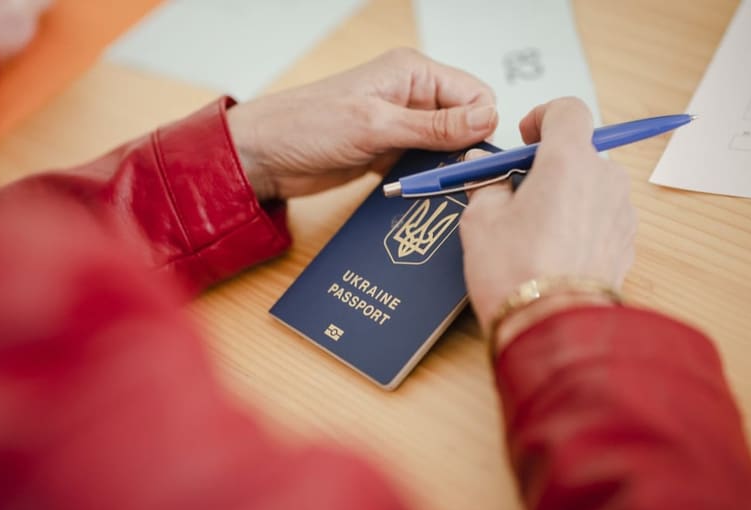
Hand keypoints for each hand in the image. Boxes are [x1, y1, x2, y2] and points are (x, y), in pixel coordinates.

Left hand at [226, 48, 496, 199]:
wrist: (264, 156)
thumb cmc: (306, 125)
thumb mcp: (376, 125)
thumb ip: (434, 126)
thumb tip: (487, 118)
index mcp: (413, 73)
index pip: (475, 95)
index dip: (483, 126)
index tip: (480, 159)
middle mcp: (411, 96)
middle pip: (465, 123)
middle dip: (466, 152)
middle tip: (459, 182)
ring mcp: (400, 126)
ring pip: (446, 149)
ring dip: (444, 171)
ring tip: (437, 192)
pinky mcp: (388, 152)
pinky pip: (422, 166)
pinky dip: (424, 181)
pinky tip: (419, 195)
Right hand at [458, 97, 636, 344]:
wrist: (554, 328)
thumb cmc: (514, 271)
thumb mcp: (480, 221)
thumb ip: (484, 184)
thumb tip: (482, 170)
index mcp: (567, 160)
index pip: (567, 110)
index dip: (543, 117)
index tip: (523, 138)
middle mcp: (604, 178)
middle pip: (580, 151)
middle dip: (550, 164)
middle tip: (517, 191)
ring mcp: (621, 212)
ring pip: (592, 186)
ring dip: (566, 195)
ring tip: (533, 229)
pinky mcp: (626, 243)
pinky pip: (602, 217)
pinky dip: (580, 223)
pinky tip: (553, 251)